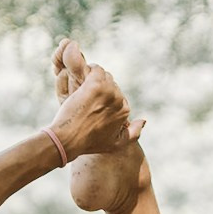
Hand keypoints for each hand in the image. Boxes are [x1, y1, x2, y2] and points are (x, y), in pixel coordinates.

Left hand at [47, 44, 138, 160]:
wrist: (68, 140)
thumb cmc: (87, 143)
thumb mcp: (114, 144)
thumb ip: (133, 134)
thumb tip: (144, 121)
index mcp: (124, 111)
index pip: (118, 94)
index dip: (104, 97)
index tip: (93, 105)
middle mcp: (119, 100)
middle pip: (111, 82)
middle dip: (99, 88)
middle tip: (86, 100)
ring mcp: (108, 92)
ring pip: (103, 74)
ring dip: (92, 79)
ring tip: (82, 94)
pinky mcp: (95, 85)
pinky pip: (94, 69)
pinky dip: (87, 73)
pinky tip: (81, 86)